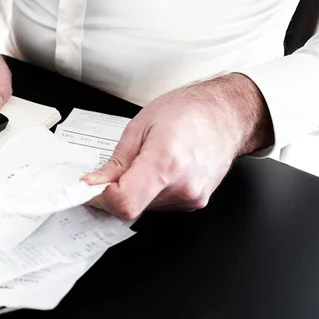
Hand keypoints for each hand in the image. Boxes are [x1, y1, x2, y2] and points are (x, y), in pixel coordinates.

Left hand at [82, 73, 273, 219]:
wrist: (226, 114)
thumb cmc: (188, 111)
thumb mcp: (140, 126)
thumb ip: (115, 162)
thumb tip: (94, 184)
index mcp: (166, 162)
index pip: (125, 203)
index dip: (102, 198)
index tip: (92, 187)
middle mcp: (183, 187)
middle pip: (132, 207)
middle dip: (116, 192)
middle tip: (115, 170)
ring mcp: (192, 198)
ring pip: (145, 207)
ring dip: (134, 191)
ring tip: (147, 161)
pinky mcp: (196, 202)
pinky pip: (160, 204)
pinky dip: (150, 191)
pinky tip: (160, 169)